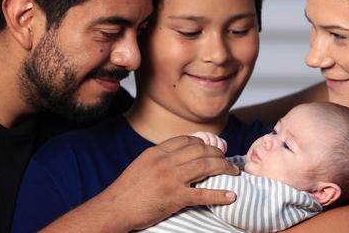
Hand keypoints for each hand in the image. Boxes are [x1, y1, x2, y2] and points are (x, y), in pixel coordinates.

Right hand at [45, 135, 239, 231]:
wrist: (114, 208)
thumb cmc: (126, 190)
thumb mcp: (141, 165)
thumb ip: (159, 159)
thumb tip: (177, 157)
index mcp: (156, 152)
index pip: (186, 140)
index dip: (203, 143)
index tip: (212, 148)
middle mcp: (165, 161)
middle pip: (200, 150)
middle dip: (218, 154)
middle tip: (227, 161)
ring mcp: (171, 178)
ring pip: (206, 166)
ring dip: (224, 169)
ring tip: (233, 173)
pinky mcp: (175, 197)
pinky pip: (203, 194)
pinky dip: (219, 195)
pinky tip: (231, 196)